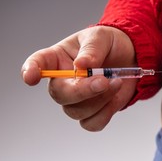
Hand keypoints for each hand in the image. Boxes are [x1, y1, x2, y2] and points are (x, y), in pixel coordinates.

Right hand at [22, 26, 136, 130]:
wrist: (131, 58)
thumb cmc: (110, 44)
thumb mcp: (102, 37)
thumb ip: (92, 49)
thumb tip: (81, 65)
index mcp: (58, 58)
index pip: (37, 64)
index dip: (30, 70)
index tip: (31, 77)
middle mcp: (63, 81)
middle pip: (59, 95)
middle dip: (82, 91)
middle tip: (103, 81)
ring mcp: (76, 99)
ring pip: (76, 111)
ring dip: (100, 99)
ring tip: (116, 81)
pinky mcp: (92, 112)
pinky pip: (91, 123)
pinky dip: (106, 112)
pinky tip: (115, 97)